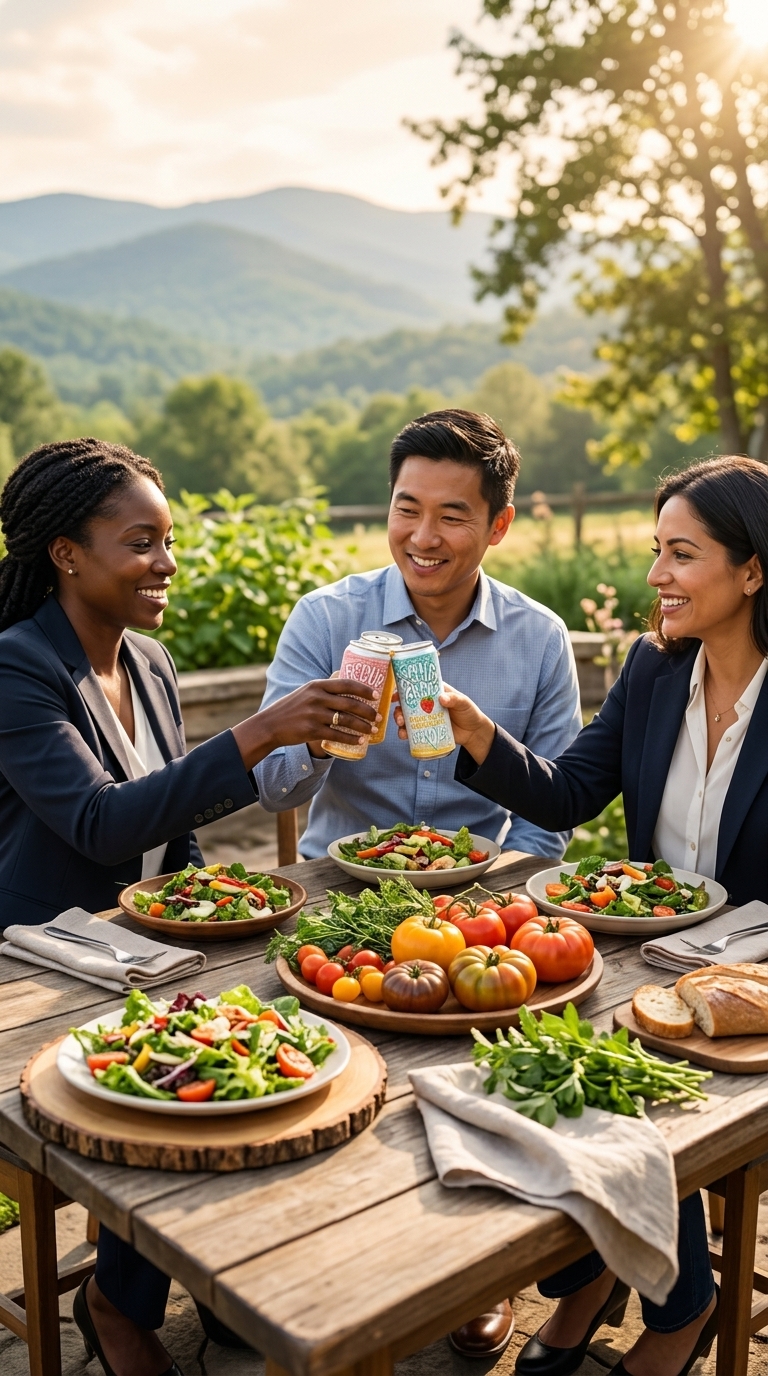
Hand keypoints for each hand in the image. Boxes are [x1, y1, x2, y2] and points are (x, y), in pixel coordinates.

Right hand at [232, 679, 378, 770]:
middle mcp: (317, 698)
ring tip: (372, 730)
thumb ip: (324, 690)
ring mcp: (314, 714)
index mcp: (317, 685)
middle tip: (379, 717)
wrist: (270, 725)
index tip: (376, 695)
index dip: (364, 689)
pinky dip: (351, 738)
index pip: (346, 684)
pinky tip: (360, 741)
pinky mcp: (312, 730)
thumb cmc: (291, 708)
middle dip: (368, 711)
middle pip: (350, 703)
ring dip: (363, 726)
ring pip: (346, 720)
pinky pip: (338, 735)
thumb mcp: (306, 692)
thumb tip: (347, 690)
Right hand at [394, 683, 494, 763]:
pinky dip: (405, 733)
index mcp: (434, 692)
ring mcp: (425, 718)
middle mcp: (427, 704)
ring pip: (407, 718)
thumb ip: (454, 699)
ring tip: (401, 726)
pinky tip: (404, 736)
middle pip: (407, 704)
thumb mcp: (463, 702)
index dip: (404, 690)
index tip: (396, 695)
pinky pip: (412, 731)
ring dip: (400, 721)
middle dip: (399, 710)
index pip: (417, 688)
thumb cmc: (469, 712)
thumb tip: (442, 698)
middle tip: (399, 716)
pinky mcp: (426, 730)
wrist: (474, 732)